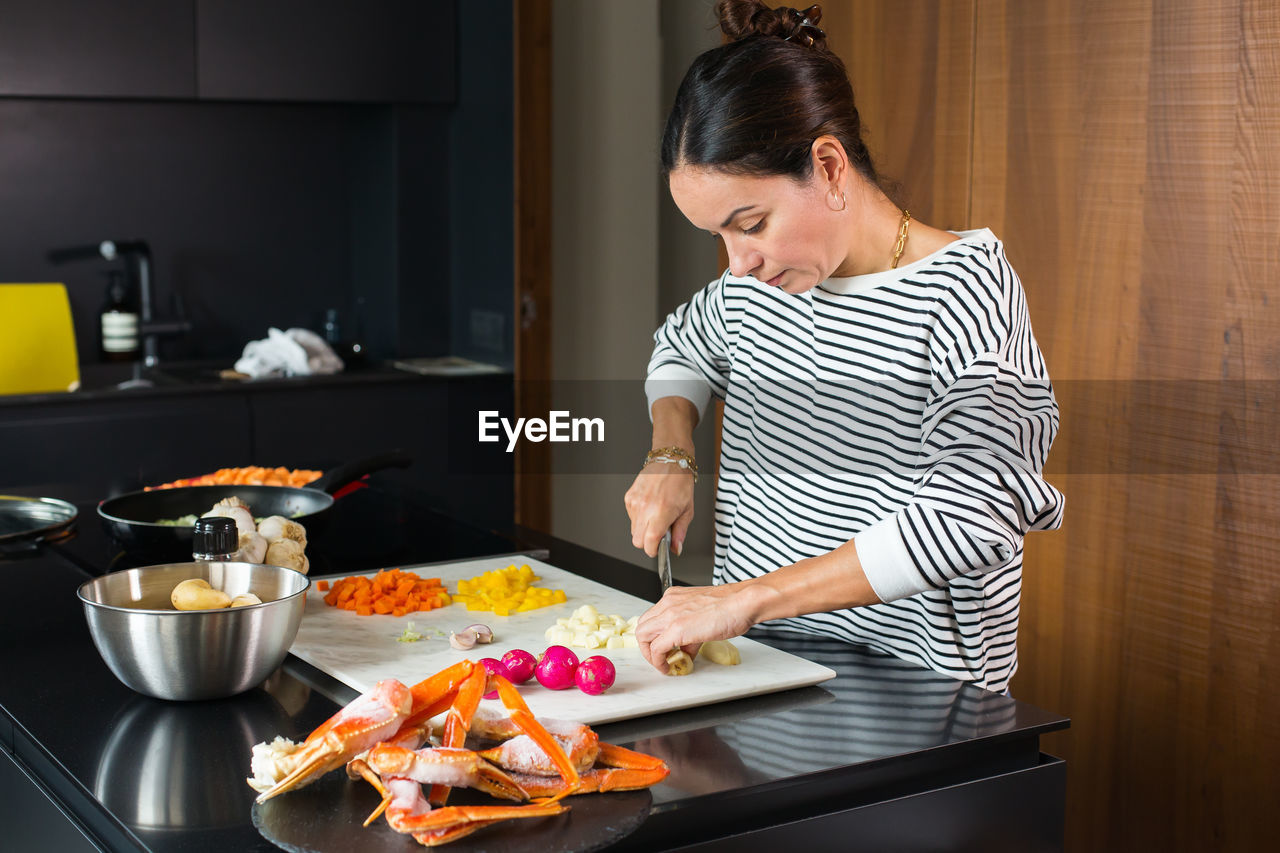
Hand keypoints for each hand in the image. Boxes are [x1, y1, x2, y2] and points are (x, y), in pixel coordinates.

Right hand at [624, 461, 695, 556]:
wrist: (670, 461)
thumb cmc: (681, 482)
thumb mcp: (688, 510)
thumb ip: (680, 532)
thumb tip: (676, 548)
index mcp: (661, 512)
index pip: (649, 543)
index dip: (653, 551)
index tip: (658, 549)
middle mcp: (645, 508)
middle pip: (637, 541)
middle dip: (647, 542)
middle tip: (659, 533)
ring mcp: (635, 502)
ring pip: (633, 530)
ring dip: (643, 529)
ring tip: (656, 516)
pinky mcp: (629, 497)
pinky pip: (631, 517)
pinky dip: (639, 517)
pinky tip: (650, 507)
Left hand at [635, 582, 757, 672]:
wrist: (743, 602)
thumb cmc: (731, 606)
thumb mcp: (703, 615)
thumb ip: (690, 632)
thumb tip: (686, 648)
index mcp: (673, 597)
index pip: (652, 618)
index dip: (654, 636)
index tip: (661, 648)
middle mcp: (668, 603)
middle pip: (642, 627)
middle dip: (647, 647)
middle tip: (659, 658)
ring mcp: (670, 615)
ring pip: (643, 636)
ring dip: (650, 654)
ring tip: (663, 664)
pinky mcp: (675, 629)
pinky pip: (656, 649)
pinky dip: (658, 661)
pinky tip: (668, 667)